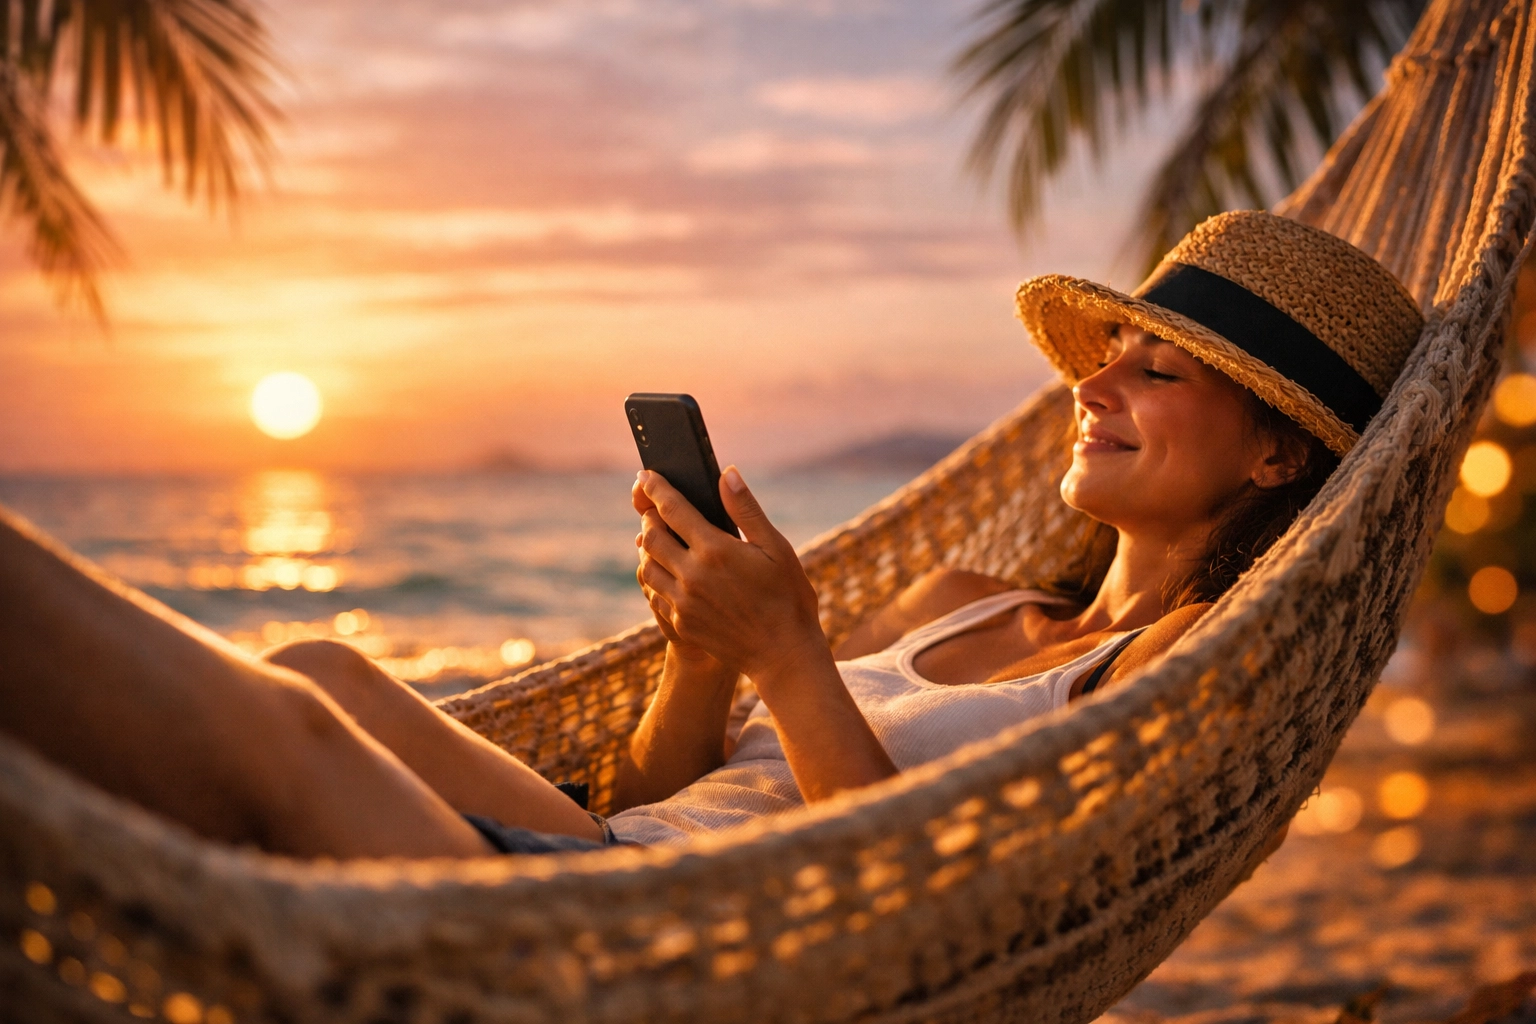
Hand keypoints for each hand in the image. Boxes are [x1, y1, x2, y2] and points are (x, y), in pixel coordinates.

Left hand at [635, 466, 824, 678]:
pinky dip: (654, 576)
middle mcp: (692, 575)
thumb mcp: (776, 548)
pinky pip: (654, 593)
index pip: (671, 509)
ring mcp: (683, 602)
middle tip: (657, 510)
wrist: (783, 655)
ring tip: (661, 539)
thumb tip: (726, 474)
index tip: (646, 476)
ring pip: (646, 565)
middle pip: (650, 535)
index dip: (655, 488)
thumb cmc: (788, 597)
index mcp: (715, 550)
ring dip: (648, 548)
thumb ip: (746, 510)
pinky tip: (668, 572)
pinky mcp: (680, 624)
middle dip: (650, 517)